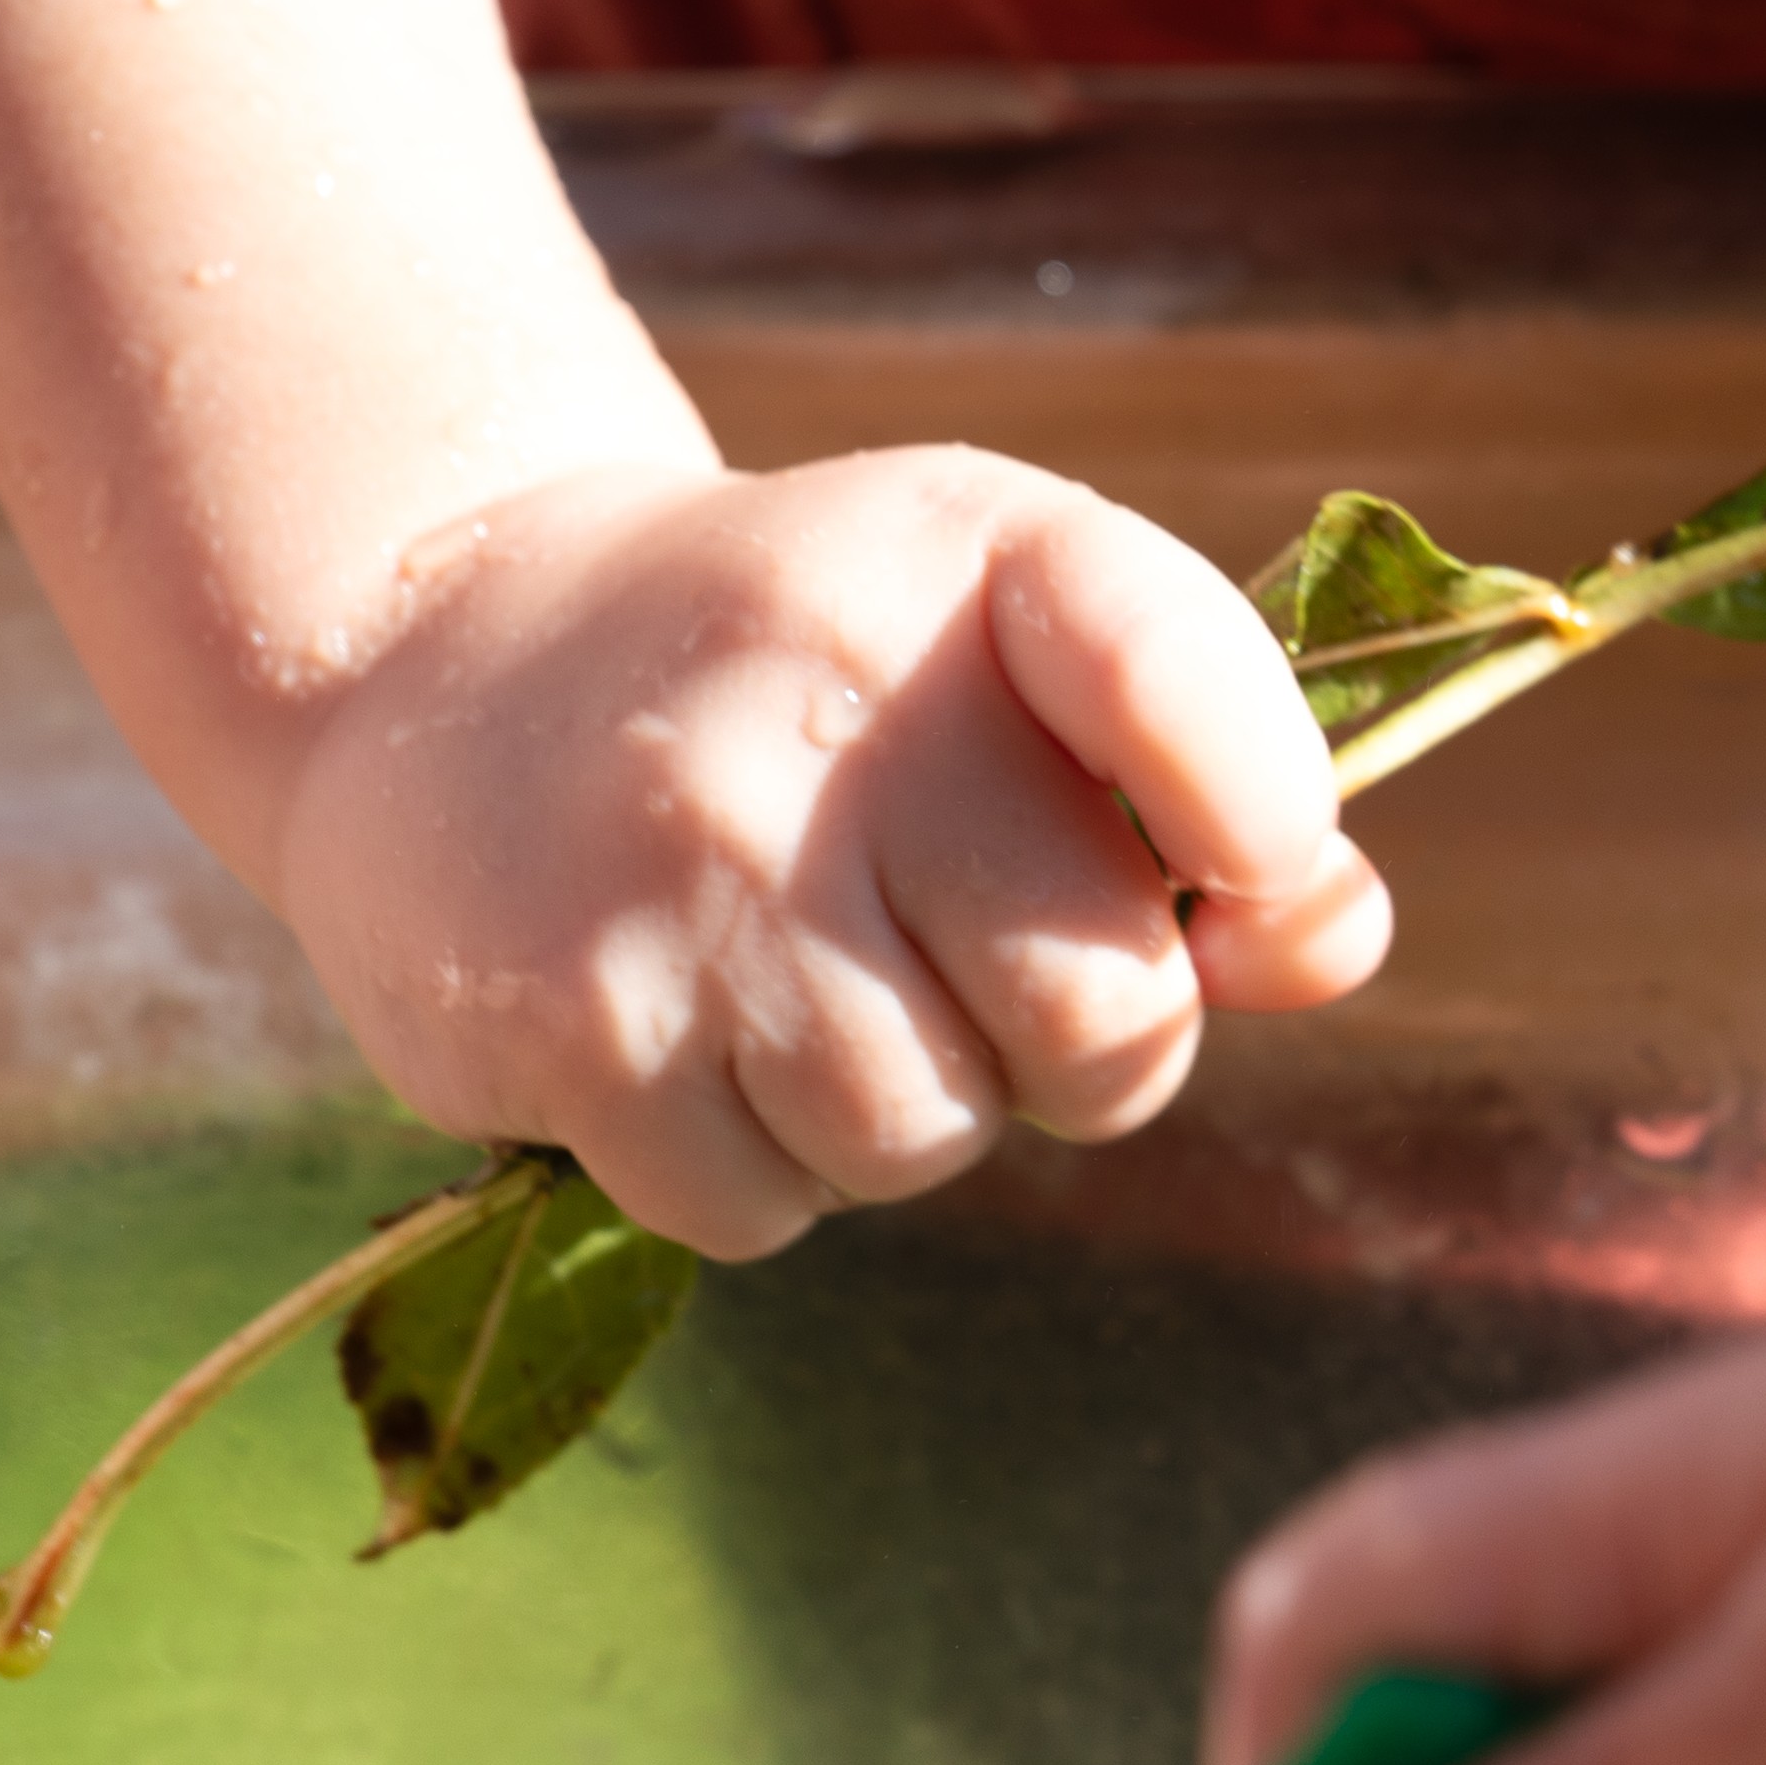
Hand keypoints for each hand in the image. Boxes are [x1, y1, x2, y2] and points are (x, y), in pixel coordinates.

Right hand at [274, 447, 1394, 1258]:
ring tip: (803, 980)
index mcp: (972, 557)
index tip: (1238, 874)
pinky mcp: (578, 1024)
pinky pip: (767, 1207)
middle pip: (1107, 1015)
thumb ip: (1210, 779)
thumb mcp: (1003, 650)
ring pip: (932, 1137)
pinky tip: (684, 1029)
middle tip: (974, 966)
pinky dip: (750, 1167)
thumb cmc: (810, 689)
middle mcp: (832, 695)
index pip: (1185, 684)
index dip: (1263, 826)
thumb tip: (1327, 940)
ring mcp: (695, 867)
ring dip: (900, 1111)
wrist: (438, 666)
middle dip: (1083, 1046)